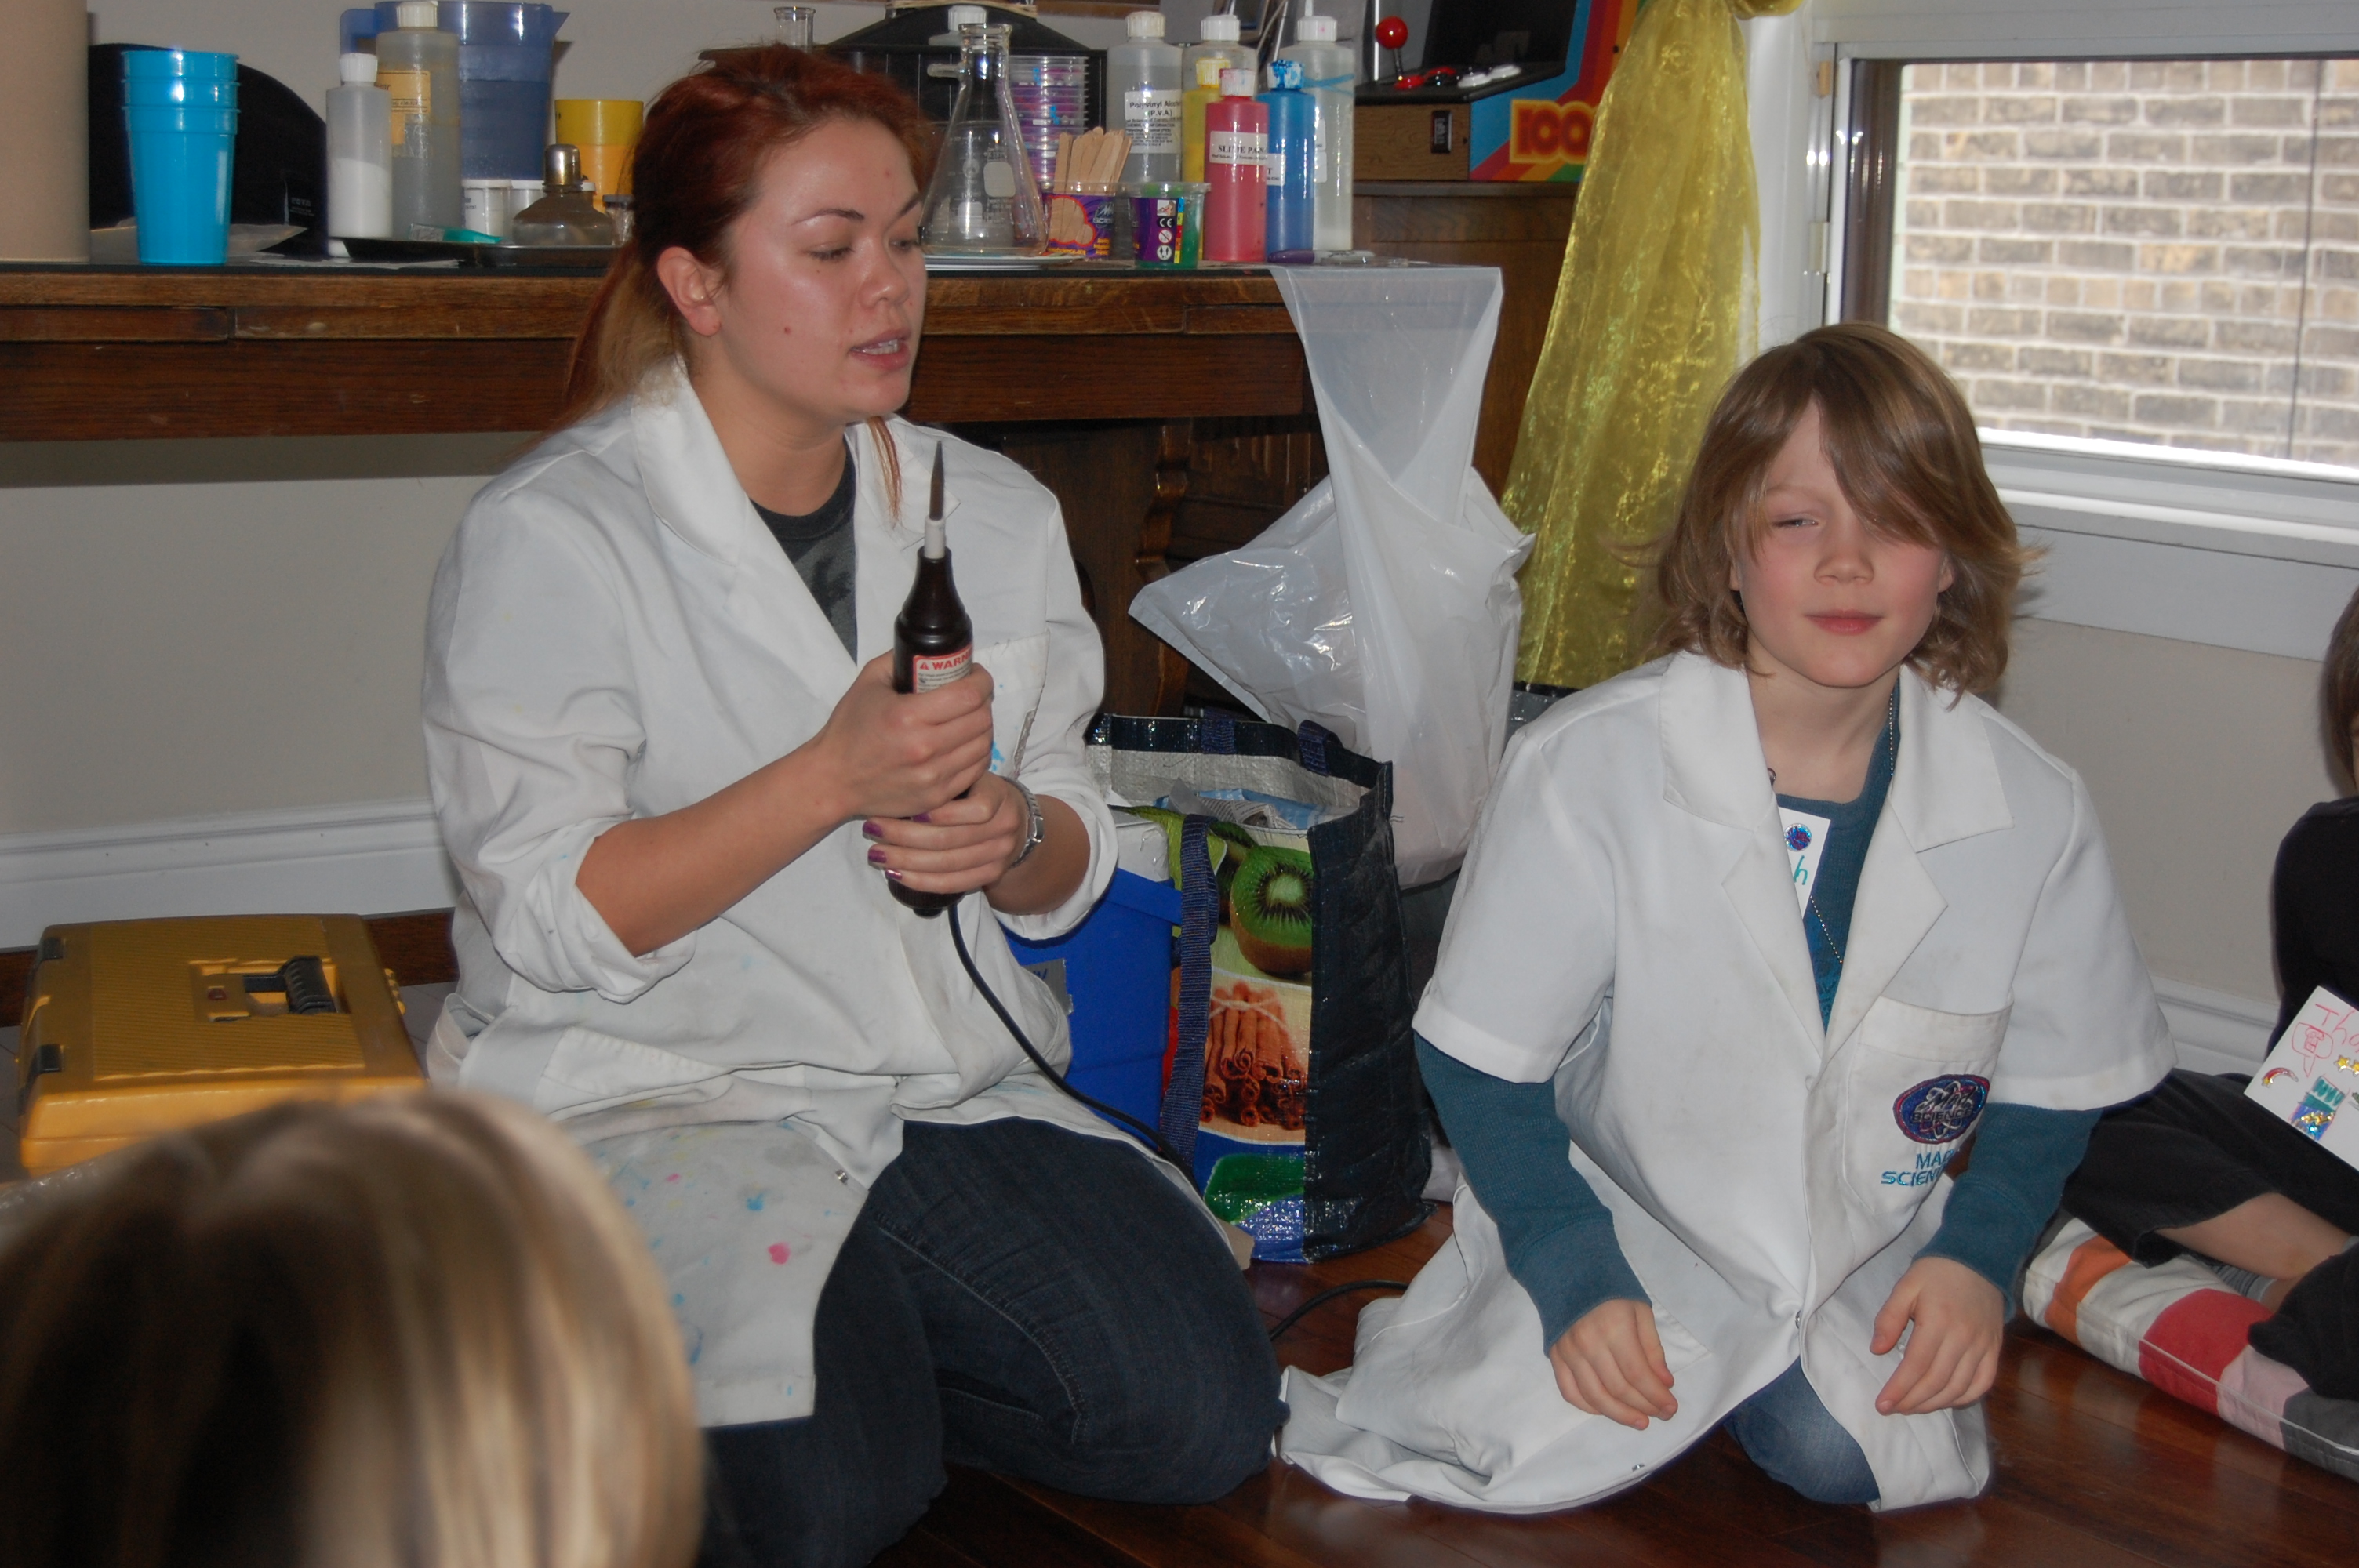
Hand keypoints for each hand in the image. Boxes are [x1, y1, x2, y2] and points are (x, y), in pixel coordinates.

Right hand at [808, 655, 995, 823]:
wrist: (834, 779)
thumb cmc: (849, 730)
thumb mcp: (869, 682)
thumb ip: (902, 660)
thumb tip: (934, 652)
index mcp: (907, 716)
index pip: (969, 695)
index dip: (981, 680)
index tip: (976, 676)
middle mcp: (924, 748)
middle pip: (981, 718)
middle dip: (983, 700)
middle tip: (972, 695)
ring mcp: (933, 776)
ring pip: (984, 744)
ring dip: (983, 726)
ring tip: (969, 718)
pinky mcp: (937, 796)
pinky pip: (976, 769)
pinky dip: (977, 752)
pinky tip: (964, 743)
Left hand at [863, 768, 1031, 897]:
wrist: (1009, 818)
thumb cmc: (975, 790)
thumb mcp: (967, 776)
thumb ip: (943, 779)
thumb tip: (895, 785)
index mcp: (999, 797)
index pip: (974, 810)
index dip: (938, 813)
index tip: (901, 803)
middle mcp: (1004, 828)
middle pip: (951, 839)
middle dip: (905, 836)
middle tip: (871, 828)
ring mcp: (1000, 855)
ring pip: (948, 865)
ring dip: (906, 861)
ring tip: (875, 854)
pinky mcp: (991, 875)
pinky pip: (952, 884)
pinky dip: (921, 881)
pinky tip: (895, 874)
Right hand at [1549, 1298, 1676, 1429]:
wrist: (1568, 1268)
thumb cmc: (1611, 1287)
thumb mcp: (1640, 1310)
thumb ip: (1652, 1348)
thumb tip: (1664, 1383)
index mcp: (1614, 1328)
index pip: (1637, 1374)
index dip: (1656, 1396)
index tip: (1672, 1407)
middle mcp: (1588, 1343)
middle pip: (1618, 1389)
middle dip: (1644, 1406)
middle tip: (1662, 1415)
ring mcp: (1568, 1352)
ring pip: (1595, 1396)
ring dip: (1620, 1414)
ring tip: (1640, 1422)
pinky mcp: (1555, 1356)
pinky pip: (1570, 1391)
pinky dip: (1588, 1407)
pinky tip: (1606, 1410)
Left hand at [1870, 1256, 2003, 1415]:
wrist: (1979, 1259)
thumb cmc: (1936, 1273)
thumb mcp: (1905, 1286)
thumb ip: (1889, 1318)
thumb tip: (1877, 1350)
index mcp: (1938, 1320)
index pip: (1916, 1364)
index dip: (1899, 1388)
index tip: (1882, 1404)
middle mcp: (1964, 1337)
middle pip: (1937, 1381)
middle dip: (1913, 1401)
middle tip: (1893, 1409)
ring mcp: (1983, 1345)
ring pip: (1959, 1387)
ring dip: (1934, 1403)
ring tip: (1912, 1407)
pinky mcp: (1994, 1349)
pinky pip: (1983, 1383)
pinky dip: (1964, 1398)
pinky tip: (1945, 1401)